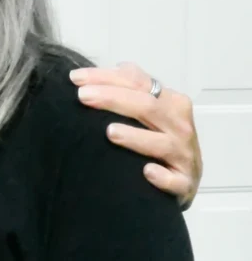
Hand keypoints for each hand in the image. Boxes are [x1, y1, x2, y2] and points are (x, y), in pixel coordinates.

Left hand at [70, 62, 201, 208]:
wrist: (184, 179)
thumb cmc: (158, 138)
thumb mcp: (147, 110)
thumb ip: (125, 89)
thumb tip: (87, 77)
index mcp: (170, 101)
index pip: (138, 82)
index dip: (106, 77)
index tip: (75, 78)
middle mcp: (180, 125)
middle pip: (147, 106)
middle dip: (113, 98)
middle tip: (82, 96)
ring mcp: (184, 155)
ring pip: (163, 143)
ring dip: (136, 137)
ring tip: (110, 132)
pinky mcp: (185, 183)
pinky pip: (175, 181)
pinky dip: (162, 176)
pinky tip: (147, 172)